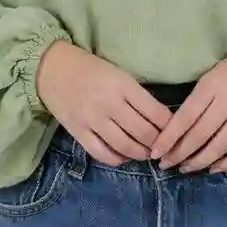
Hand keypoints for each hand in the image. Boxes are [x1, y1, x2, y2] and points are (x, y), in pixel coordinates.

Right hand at [35, 41, 173, 165]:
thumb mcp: (118, 73)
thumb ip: (137, 95)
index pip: (156, 113)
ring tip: (147, 153)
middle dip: (158, 144)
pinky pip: (102, 153)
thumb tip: (159, 119)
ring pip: (125, 146)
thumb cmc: (89, 67)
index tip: (175, 132)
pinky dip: (117, 159)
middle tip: (163, 147)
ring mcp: (93, 120)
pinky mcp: (78, 132)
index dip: (170, 127)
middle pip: (144, 133)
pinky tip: (124, 157)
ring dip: (141, 153)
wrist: (52, 68)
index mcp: (123, 85)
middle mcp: (110, 103)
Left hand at [148, 36, 226, 173]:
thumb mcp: (215, 72)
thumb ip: (199, 97)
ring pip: (219, 147)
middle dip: (180, 154)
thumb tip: (178, 126)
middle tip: (166, 165)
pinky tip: (213, 168)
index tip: (155, 152)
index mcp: (213, 84)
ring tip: (185, 168)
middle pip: (200, 135)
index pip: (186, 116)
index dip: (169, 137)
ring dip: (199, 162)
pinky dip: (226, 164)